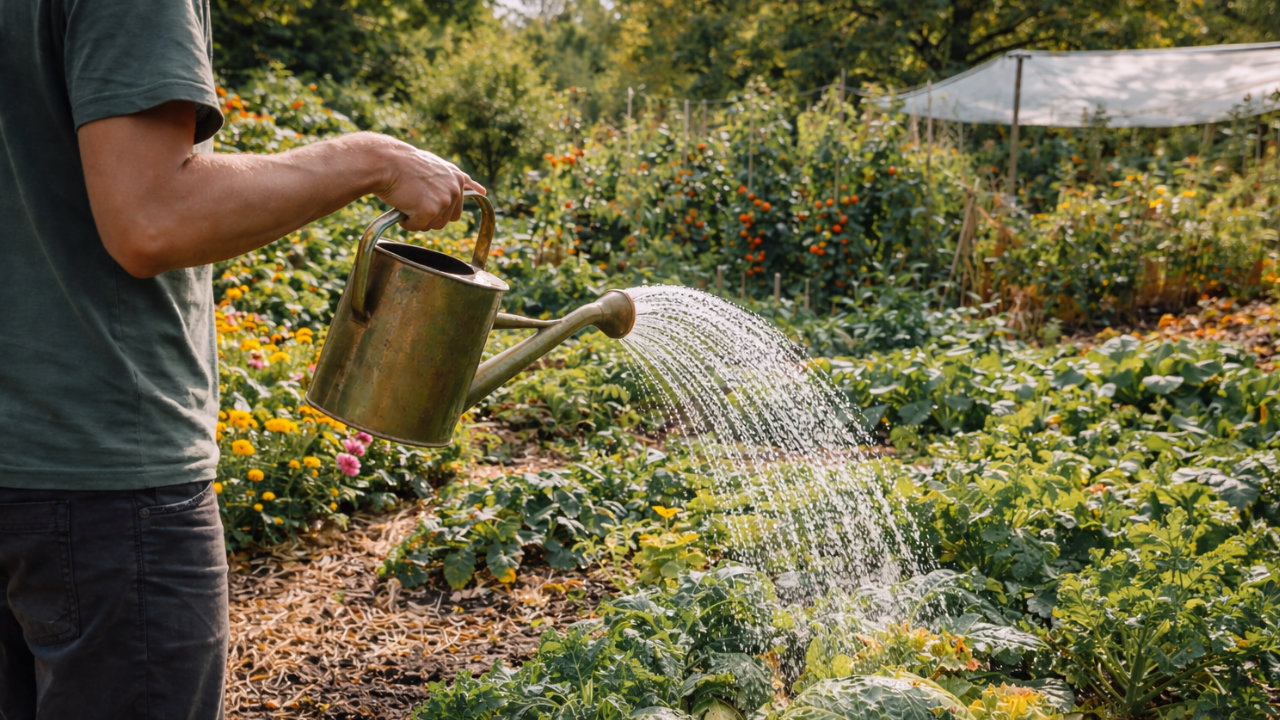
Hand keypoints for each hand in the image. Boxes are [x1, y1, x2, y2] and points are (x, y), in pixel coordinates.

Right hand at [370, 135, 485, 231]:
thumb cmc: (405, 163)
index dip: (439, 207)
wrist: (386, 162)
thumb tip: (481, 190)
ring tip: (407, 199)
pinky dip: (407, 222)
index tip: (428, 201)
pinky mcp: (430, 211)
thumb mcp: (437, 165)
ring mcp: (443, 201)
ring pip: (433, 225)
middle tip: (413, 198)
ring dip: (418, 218)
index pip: (456, 206)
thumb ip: (456, 180)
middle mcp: (455, 190)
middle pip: (445, 219)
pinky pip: (418, 227)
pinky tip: (400, 205)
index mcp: (458, 179)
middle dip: (429, 215)